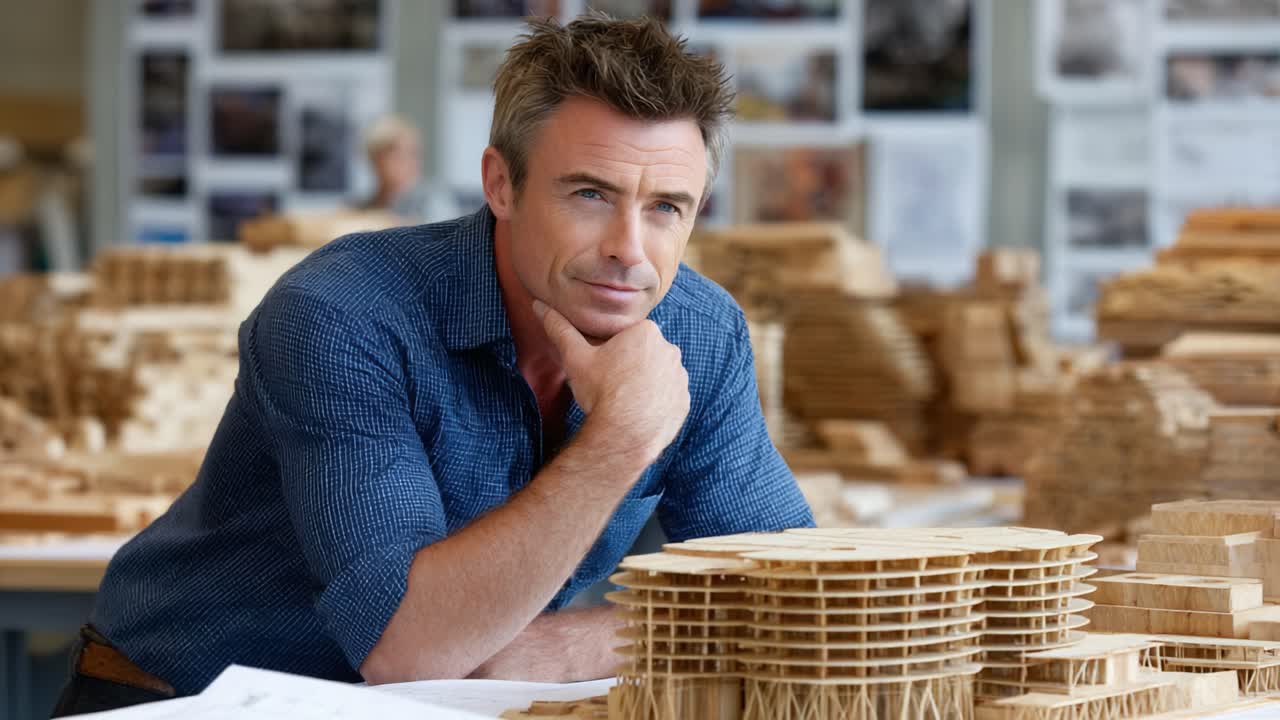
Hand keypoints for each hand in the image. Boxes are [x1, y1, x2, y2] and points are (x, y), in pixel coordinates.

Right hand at [535, 300, 689, 467]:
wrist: (624, 435)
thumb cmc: (600, 392)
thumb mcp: (575, 357)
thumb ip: (559, 329)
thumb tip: (539, 305)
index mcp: (646, 331)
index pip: (626, 336)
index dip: (610, 351)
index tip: (601, 368)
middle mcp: (670, 349)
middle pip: (643, 354)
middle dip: (628, 366)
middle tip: (610, 385)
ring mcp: (680, 377)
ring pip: (657, 374)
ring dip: (644, 383)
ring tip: (624, 401)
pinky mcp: (684, 401)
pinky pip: (669, 397)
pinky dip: (657, 402)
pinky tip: (639, 412)